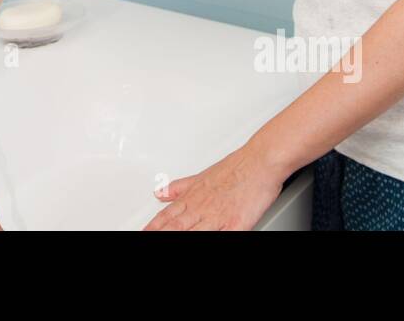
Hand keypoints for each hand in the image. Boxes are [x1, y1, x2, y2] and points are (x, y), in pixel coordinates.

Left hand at [143, 139, 286, 230]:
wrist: (260, 161)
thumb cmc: (236, 169)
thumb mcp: (201, 176)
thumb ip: (179, 187)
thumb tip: (159, 192)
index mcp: (193, 197)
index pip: (167, 216)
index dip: (153, 226)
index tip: (143, 232)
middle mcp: (202, 208)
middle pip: (175, 227)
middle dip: (160, 233)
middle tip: (146, 237)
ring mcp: (218, 217)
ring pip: (193, 232)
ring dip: (179, 236)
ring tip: (164, 241)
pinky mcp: (236, 224)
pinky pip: (223, 237)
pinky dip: (213, 238)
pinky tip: (207, 241)